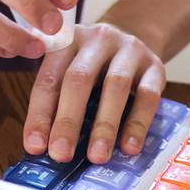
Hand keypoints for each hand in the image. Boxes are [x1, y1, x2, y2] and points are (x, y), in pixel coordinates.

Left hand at [21, 22, 165, 164]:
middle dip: (68, 120)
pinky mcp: (155, 66)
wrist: (136, 33)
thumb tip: (40, 146)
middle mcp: (97, 40)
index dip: (40, 114)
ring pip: (115, 85)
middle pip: (79, 79)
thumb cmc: (95, 63)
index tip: (35, 146)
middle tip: (61, 154)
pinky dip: (138, 123)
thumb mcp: (70, 68)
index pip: (49, 79)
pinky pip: (148, 95)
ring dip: (104, 125)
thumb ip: (56, 99)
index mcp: (67, 40)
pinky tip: (129, 147)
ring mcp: (129, 50)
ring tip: (97, 156)